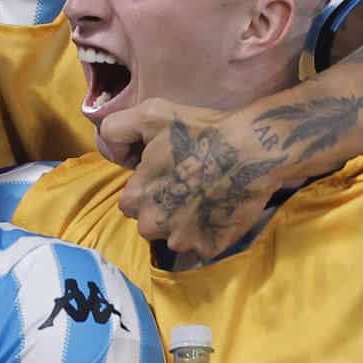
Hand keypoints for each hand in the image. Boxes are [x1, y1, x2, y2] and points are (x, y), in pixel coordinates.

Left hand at [99, 99, 294, 258]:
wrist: (252, 149)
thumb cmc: (200, 130)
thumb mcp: (149, 115)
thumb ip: (116, 129)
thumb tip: (111, 151)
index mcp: (135, 197)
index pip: (130, 202)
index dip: (148, 188)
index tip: (167, 176)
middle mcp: (152, 224)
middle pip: (150, 223)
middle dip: (164, 210)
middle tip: (188, 187)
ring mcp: (182, 240)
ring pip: (176, 238)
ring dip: (186, 225)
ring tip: (206, 199)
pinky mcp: (210, 247)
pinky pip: (203, 246)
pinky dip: (210, 234)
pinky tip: (220, 211)